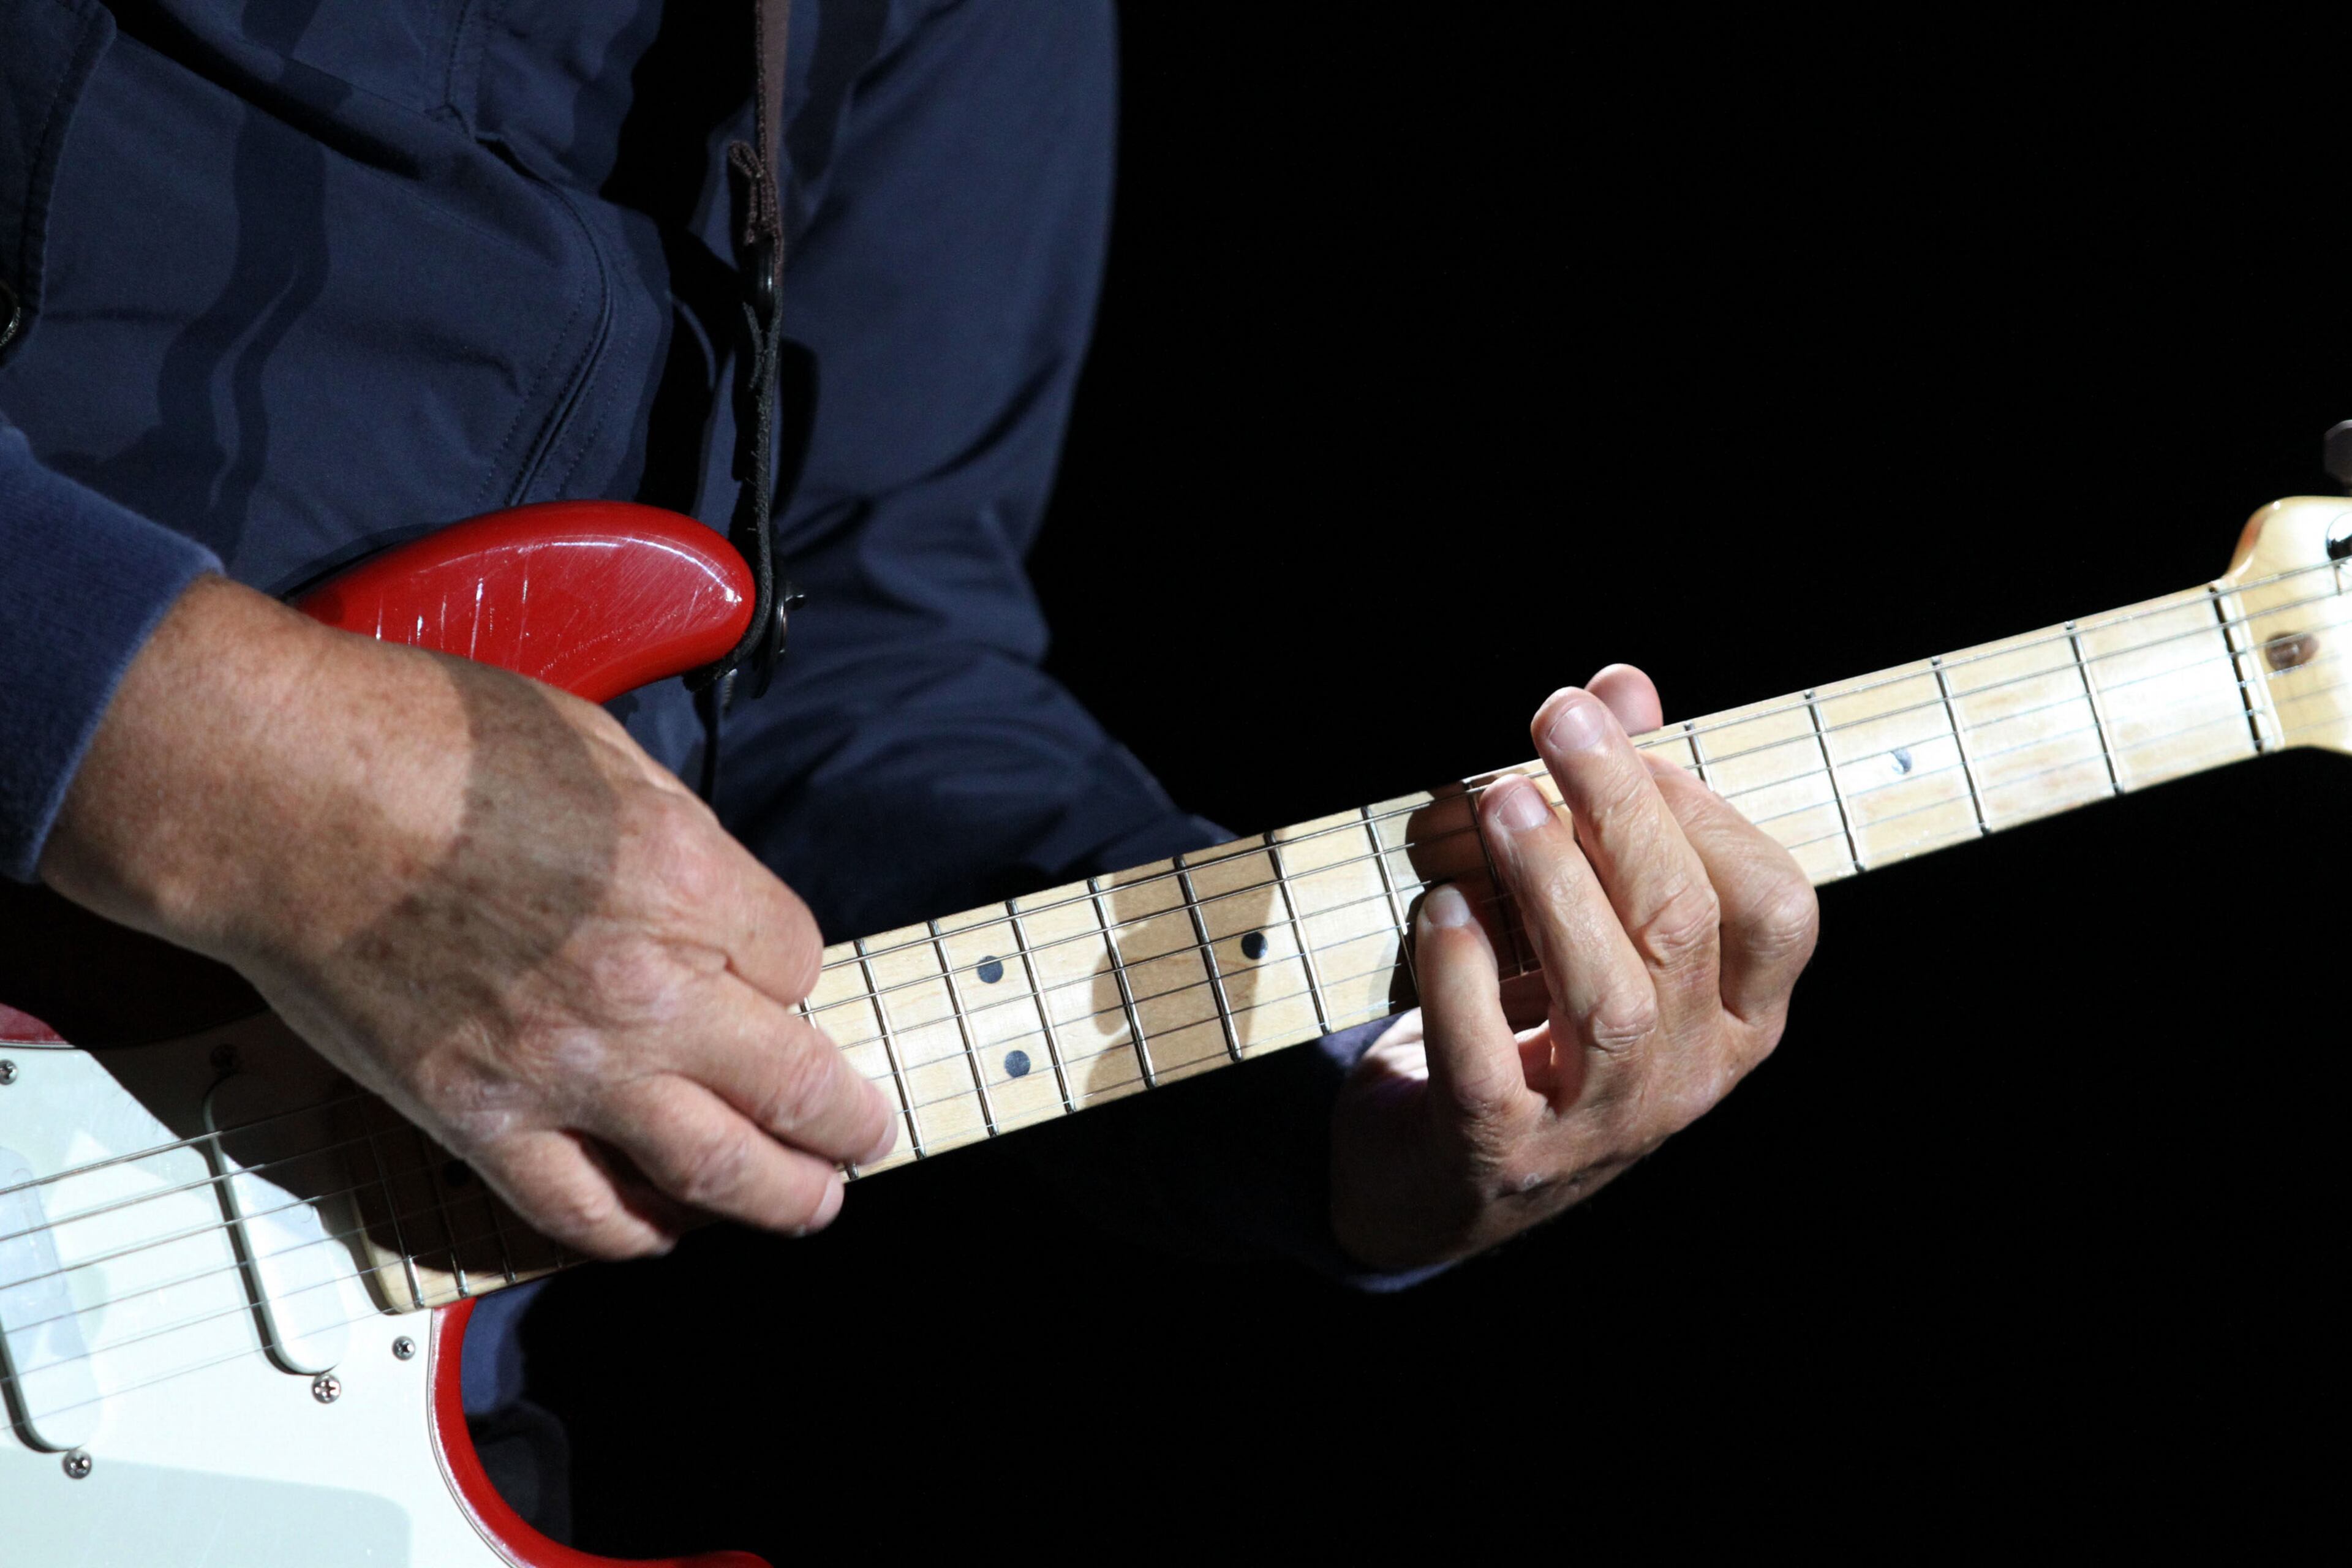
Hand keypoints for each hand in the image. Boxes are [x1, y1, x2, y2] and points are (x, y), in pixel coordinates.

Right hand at [42, 576, 897, 1256]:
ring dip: (784, 1198)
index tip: (775, 972)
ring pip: (715, 1175)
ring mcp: (564, 1070)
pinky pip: (582, 1212)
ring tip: (812, 1203)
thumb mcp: (599, 751)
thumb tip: (714, 897)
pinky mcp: (479, 1121)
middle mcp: (646, 992)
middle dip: (848, 1121)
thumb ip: (675, 839)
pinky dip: (639, 1230)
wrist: (281, 797)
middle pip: (797, 1089)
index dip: (791, 968)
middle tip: (866, 1136)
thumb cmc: (425, 746)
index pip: (800, 959)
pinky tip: (665, 1224)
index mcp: (687, 883)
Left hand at [1329, 665, 1818, 1270]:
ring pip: (1608, 997)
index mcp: (1739, 1016)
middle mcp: (1689, 1075)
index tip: (1624, 735)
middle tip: (1555, 719)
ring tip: (1497, 800)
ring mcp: (1600, 1125)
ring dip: (1550, 880)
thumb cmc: (1527, 1023)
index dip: (1702, 807)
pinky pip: (1487, 1061)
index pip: (1776, 903)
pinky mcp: (1499, 1152)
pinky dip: (1459, 975)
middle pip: (1683, 925)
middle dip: (1619, 808)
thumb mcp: (1582, 916)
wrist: (1432, 1182)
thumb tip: (1623, 684)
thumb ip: (1614, 806)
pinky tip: (1436, 908)